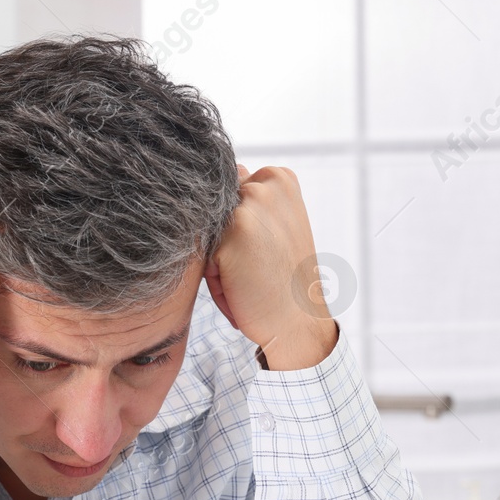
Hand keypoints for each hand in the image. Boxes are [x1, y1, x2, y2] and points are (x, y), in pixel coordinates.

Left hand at [202, 165, 338, 370]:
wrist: (297, 321)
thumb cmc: (280, 279)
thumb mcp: (275, 226)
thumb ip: (249, 203)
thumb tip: (203, 189)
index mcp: (280, 177)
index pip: (229, 189)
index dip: (238, 227)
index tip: (263, 249)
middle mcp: (265, 183)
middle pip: (214, 209)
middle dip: (225, 241)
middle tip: (257, 266)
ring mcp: (251, 204)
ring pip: (207, 232)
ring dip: (218, 258)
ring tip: (248, 276)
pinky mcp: (235, 231)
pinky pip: (203, 255)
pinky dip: (215, 277)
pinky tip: (242, 286)